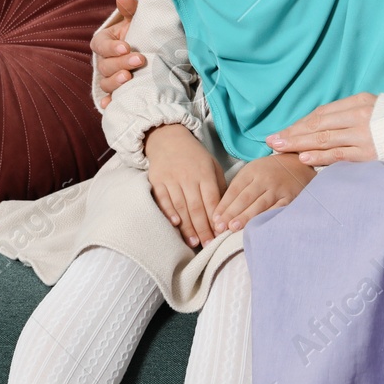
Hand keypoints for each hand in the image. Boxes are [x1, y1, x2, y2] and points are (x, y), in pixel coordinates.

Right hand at [93, 0, 143, 108]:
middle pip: (105, 65)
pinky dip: (109, 103)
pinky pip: (109, 99)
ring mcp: (109, 77)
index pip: (100, 45)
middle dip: (121, 63)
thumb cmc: (139, 31)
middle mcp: (103, 60)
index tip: (126, 46)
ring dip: (116, 82)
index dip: (111, 47)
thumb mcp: (135, 19)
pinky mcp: (116, 91)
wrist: (148, 49)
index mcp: (104, 41)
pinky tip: (112, 105)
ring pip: (106, 83)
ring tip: (129, 79)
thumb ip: (130, 9)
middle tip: (139, 60)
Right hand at [144, 124, 225, 247]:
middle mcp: (188, 177)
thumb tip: (225, 210)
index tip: (221, 235)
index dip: (216, 219)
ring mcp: (171, 179)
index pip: (212, 200)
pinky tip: (175, 225)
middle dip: (204, 228)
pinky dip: (169, 212)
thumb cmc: (194, 156)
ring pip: (181, 206)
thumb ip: (218, 186)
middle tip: (209, 245)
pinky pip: (163, 200)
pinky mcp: (157, 181)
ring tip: (195, 242)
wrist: (168, 138)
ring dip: (188, 226)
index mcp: (205, 173)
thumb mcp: (212, 165)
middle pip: (197, 207)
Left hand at [211, 153, 315, 232]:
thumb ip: (237, 188)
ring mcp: (278, 189)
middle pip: (245, 198)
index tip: (214, 220)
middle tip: (220, 227)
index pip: (234, 190)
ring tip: (234, 228)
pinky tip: (258, 227)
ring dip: (246, 217)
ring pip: (260, 205)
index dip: (224, 205)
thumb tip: (220, 212)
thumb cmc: (269, 172)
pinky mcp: (289, 198)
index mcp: (251, 171)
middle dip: (231, 213)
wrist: (297, 165)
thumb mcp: (251, 172)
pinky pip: (276, 209)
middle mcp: (264, 179)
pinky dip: (266, 218)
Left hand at [264, 92, 378, 165]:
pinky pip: (340, 154)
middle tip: (271, 141)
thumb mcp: (374, 108)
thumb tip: (323, 126)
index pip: (321, 114)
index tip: (283, 131)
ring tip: (281, 149)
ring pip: (325, 139)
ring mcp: (364, 134)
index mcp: (358, 102)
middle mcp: (358, 115)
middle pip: (318, 124)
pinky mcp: (371, 152)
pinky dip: (321, 156)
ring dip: (300, 144)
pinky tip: (304, 158)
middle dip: (293, 133)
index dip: (300, 123)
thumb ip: (351, 114)